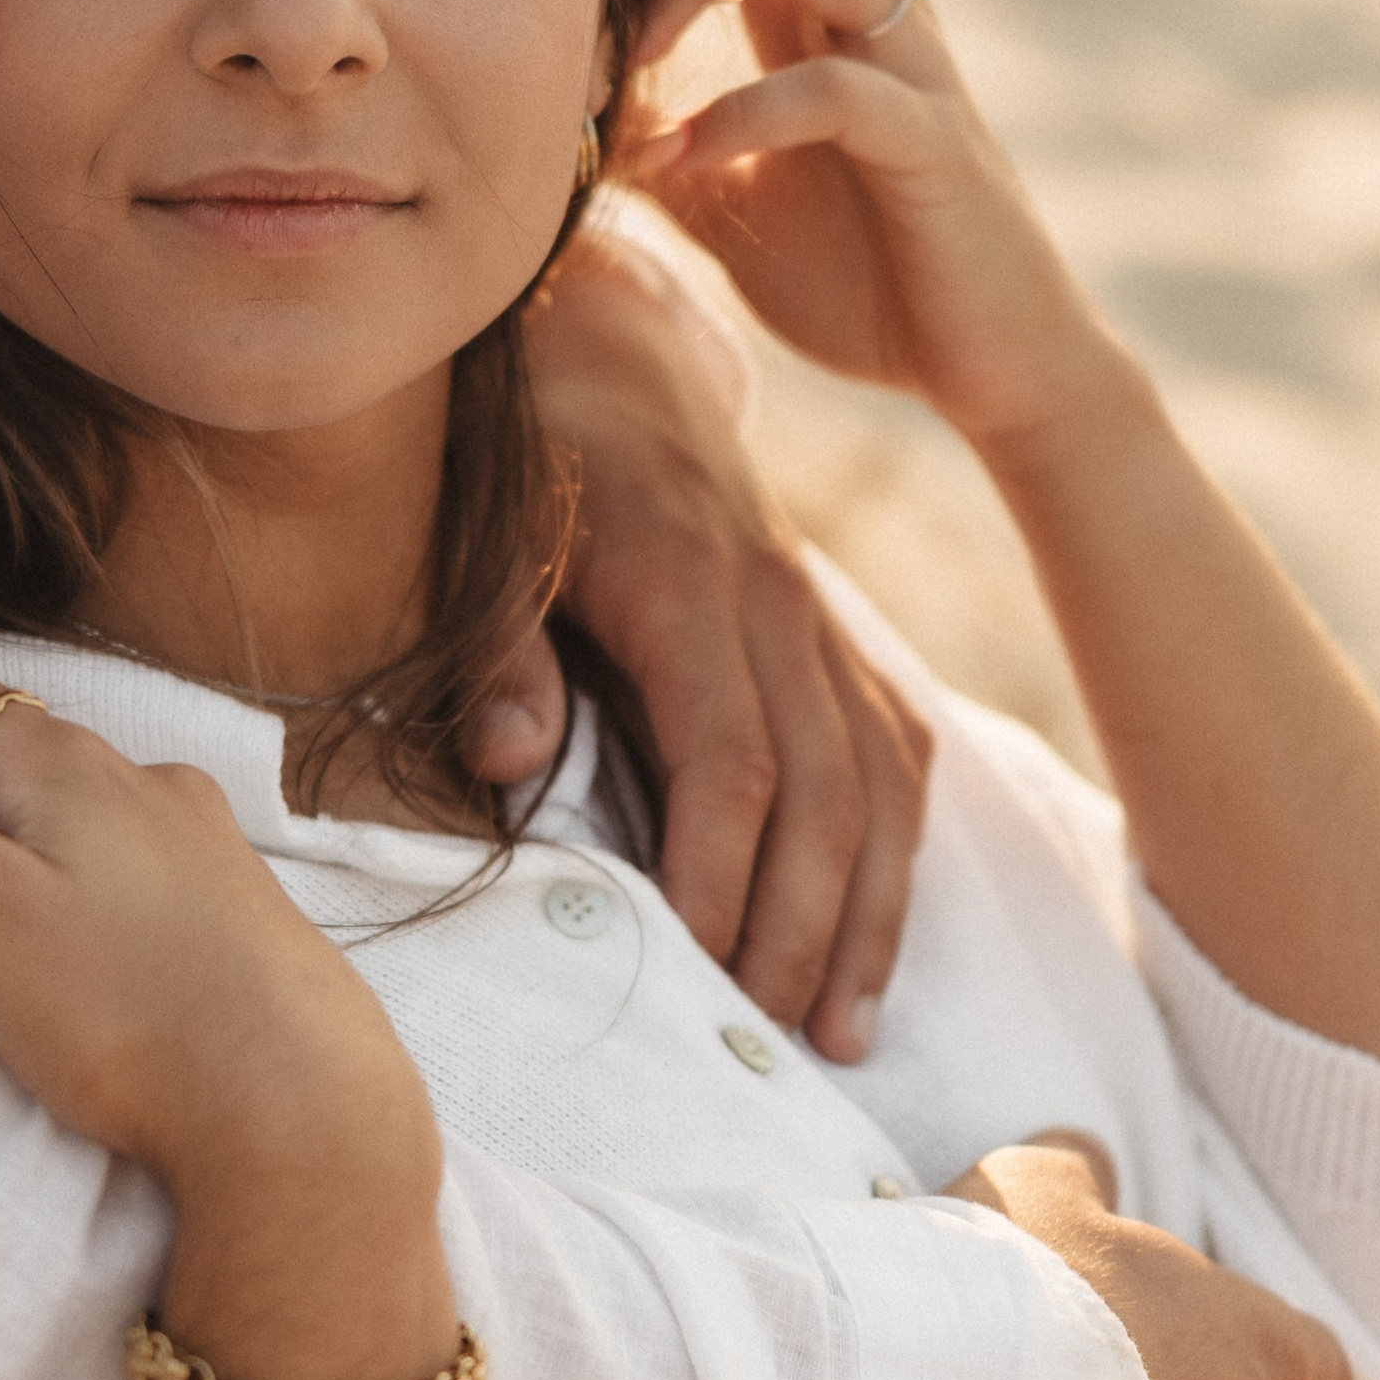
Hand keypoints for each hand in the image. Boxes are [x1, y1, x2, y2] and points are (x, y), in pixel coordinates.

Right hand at [0, 646, 433, 1214]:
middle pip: (14, 757)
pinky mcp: (244, 922)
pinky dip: (93, 906)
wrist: (306, 1119)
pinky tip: (85, 973)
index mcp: (71, 762)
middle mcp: (149, 782)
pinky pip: (139, 886)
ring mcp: (207, 850)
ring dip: (27, 855)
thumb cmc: (130, 1011)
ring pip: (84, 823)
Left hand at [520, 207, 931, 1060]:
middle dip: (802, 930)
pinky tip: (876, 931)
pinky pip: (896, 742)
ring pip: (880, 780)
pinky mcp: (830, 624)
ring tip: (841, 1029)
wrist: (602, 336)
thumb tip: (510, 759)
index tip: (700, 977)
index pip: (732, 766)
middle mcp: (774, 603)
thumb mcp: (482, 528)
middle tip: (770, 1043)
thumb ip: (497, 646)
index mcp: (684, 584)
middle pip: (823, 795)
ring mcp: (816, 613)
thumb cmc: (523, 449)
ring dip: (866, 912)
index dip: (722, 882)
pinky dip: (894, 847)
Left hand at [624, 0, 1118, 452]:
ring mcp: (912, 67)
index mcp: (825, 4)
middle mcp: (875, 7)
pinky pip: (841, 90)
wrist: (991, 370)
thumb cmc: (865, 277)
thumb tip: (553, 123)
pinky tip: (683, 161)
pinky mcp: (934, 148)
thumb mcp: (729, 201)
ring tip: (624, 64)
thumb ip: (659, 142)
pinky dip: (744, 113)